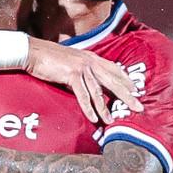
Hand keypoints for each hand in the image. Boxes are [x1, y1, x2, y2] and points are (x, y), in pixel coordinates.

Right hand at [24, 39, 142, 123]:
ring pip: (99, 91)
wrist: (34, 52)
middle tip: (138, 107)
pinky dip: (89, 108)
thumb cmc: (50, 58)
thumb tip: (90, 84)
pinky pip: (83, 95)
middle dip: (127, 95)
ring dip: (106, 108)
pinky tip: (94, 118)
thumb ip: (83, 70)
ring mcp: (82, 67)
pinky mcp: (71, 74)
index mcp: (92, 57)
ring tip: (113, 120)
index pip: (115, 69)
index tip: (136, 91)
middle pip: (113, 81)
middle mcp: (90, 61)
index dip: (126, 80)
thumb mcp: (72, 61)